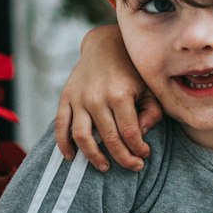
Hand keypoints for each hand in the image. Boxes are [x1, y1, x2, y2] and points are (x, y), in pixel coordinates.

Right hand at [54, 25, 162, 170]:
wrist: (105, 45)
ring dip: (93, 157)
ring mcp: (79, 98)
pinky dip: (63, 144)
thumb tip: (140, 136)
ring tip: (105, 166)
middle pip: (109, 139)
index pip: (131, 133)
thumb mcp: (149, 88)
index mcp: (120, 95)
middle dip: (123, 158)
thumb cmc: (132, 70)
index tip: (144, 155)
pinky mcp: (66, 97)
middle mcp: (97, 97)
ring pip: (82, 137)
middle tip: (133, 166)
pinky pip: (60, 125)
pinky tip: (71, 157)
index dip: (139, 149)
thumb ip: (152, 113)